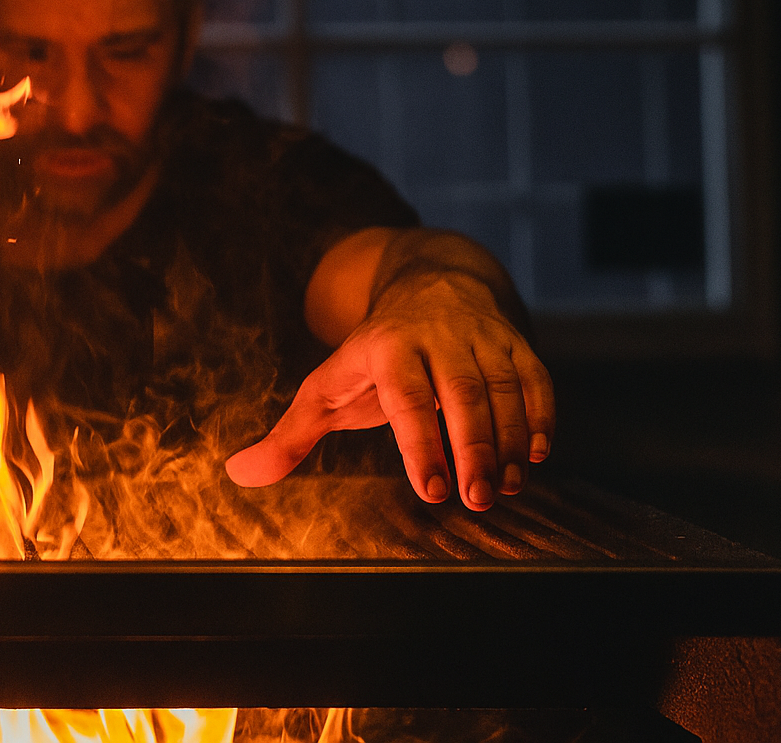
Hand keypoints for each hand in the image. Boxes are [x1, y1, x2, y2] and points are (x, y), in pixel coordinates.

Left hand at [225, 263, 553, 510]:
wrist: (432, 282)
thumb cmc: (372, 354)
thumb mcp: (326, 387)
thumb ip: (289, 435)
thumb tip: (238, 473)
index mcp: (385, 346)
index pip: (405, 394)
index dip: (420, 442)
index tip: (433, 491)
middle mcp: (437, 335)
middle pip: (461, 392)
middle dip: (474, 447)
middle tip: (477, 499)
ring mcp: (481, 337)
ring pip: (504, 387)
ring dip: (510, 442)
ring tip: (505, 488)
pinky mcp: (517, 342)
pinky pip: (537, 379)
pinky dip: (541, 418)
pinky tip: (536, 458)